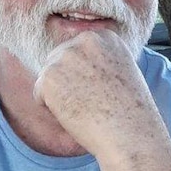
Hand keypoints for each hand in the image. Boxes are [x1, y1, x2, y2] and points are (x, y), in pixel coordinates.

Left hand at [33, 30, 153, 157]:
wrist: (130, 133)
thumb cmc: (130, 111)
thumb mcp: (122, 71)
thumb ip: (99, 59)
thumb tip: (75, 64)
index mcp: (105, 37)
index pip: (78, 51)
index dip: (87, 74)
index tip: (106, 88)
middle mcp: (85, 40)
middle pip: (59, 60)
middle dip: (70, 82)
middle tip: (95, 100)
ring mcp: (66, 56)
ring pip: (49, 78)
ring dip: (62, 95)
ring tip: (87, 107)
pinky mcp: (49, 77)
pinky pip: (39, 94)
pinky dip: (52, 109)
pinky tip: (75, 113)